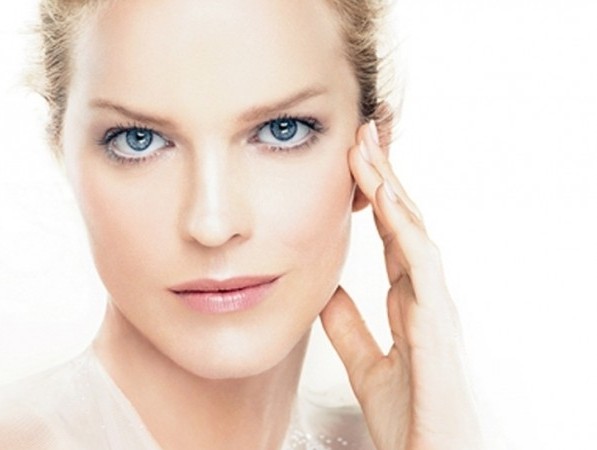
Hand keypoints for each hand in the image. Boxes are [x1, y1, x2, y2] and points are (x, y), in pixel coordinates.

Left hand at [320, 121, 482, 449]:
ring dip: (392, 190)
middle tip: (362, 137)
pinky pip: (423, 265)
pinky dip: (405, 229)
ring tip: (370, 150)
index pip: (391, 237)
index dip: (372, 200)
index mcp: (409, 302)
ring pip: (415, 233)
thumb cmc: (411, 416)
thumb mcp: (366, 362)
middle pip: (404, 224)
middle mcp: (425, 295)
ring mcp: (435, 305)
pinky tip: (387, 201)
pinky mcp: (438, 324)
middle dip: (383, 178)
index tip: (351, 165)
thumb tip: (325, 292)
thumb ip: (349, 327)